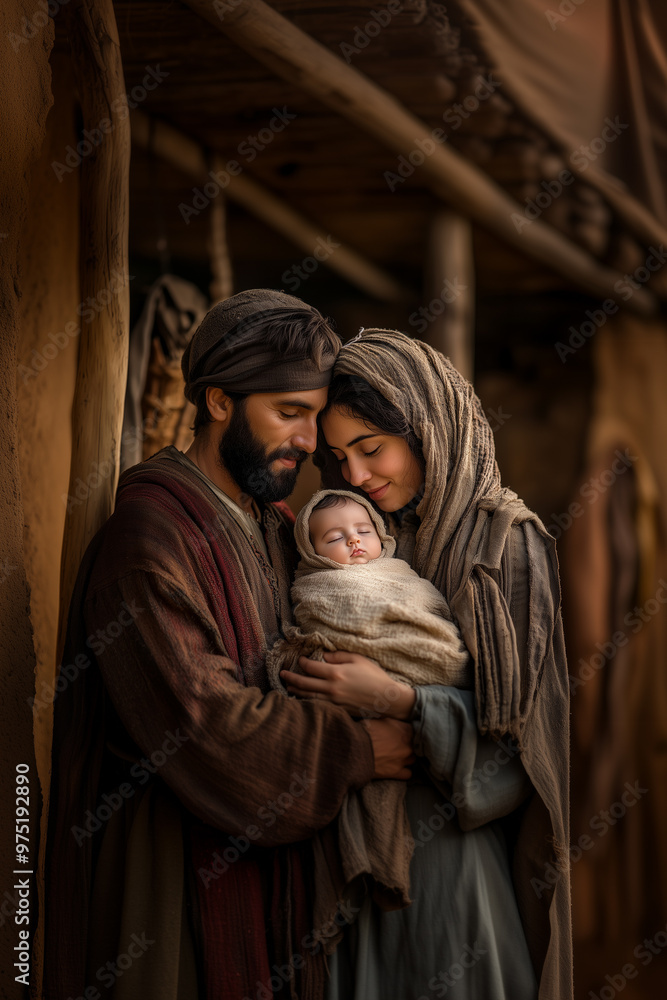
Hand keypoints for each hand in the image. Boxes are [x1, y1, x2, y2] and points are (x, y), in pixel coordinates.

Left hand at [281, 651, 416, 718]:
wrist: (387, 699)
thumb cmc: (374, 676)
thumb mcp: (358, 659)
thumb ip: (338, 656)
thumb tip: (323, 657)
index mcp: (336, 673)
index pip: (311, 667)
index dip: (302, 662)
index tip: (299, 659)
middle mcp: (331, 688)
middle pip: (304, 683)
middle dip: (291, 678)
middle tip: (282, 674)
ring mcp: (333, 702)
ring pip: (308, 697)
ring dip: (296, 691)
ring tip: (288, 687)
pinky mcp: (338, 711)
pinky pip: (317, 706)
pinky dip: (308, 702)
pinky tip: (303, 699)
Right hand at [362, 718, 414, 778]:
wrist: (356, 749)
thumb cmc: (365, 731)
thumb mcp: (380, 720)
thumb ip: (392, 723)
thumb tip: (394, 725)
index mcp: (405, 730)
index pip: (413, 731)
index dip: (406, 733)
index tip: (401, 734)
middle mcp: (408, 745)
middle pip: (415, 746)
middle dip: (408, 745)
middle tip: (398, 745)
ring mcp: (403, 759)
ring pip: (413, 759)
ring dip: (406, 758)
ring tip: (397, 757)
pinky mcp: (397, 772)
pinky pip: (408, 774)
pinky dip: (404, 771)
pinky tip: (398, 768)